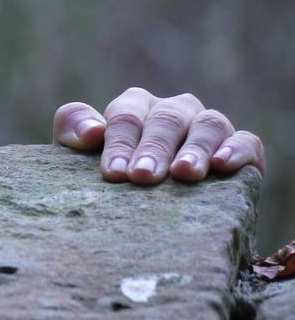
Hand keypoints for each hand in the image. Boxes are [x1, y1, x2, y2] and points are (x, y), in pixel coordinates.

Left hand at [53, 87, 264, 184]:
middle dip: (153, 148)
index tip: (114, 172)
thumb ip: (73, 132)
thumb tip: (92, 132)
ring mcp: (207, 127)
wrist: (144, 211)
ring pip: (208, 124)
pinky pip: (246, 140)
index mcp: (135, 108)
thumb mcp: (78, 155)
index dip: (120, 142)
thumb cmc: (108, 178)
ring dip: (194, 149)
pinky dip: (237, 149)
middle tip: (143, 176)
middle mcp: (174, 112)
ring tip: (183, 174)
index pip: (127, 114)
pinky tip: (222, 165)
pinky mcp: (240, 150)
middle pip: (166, 119)